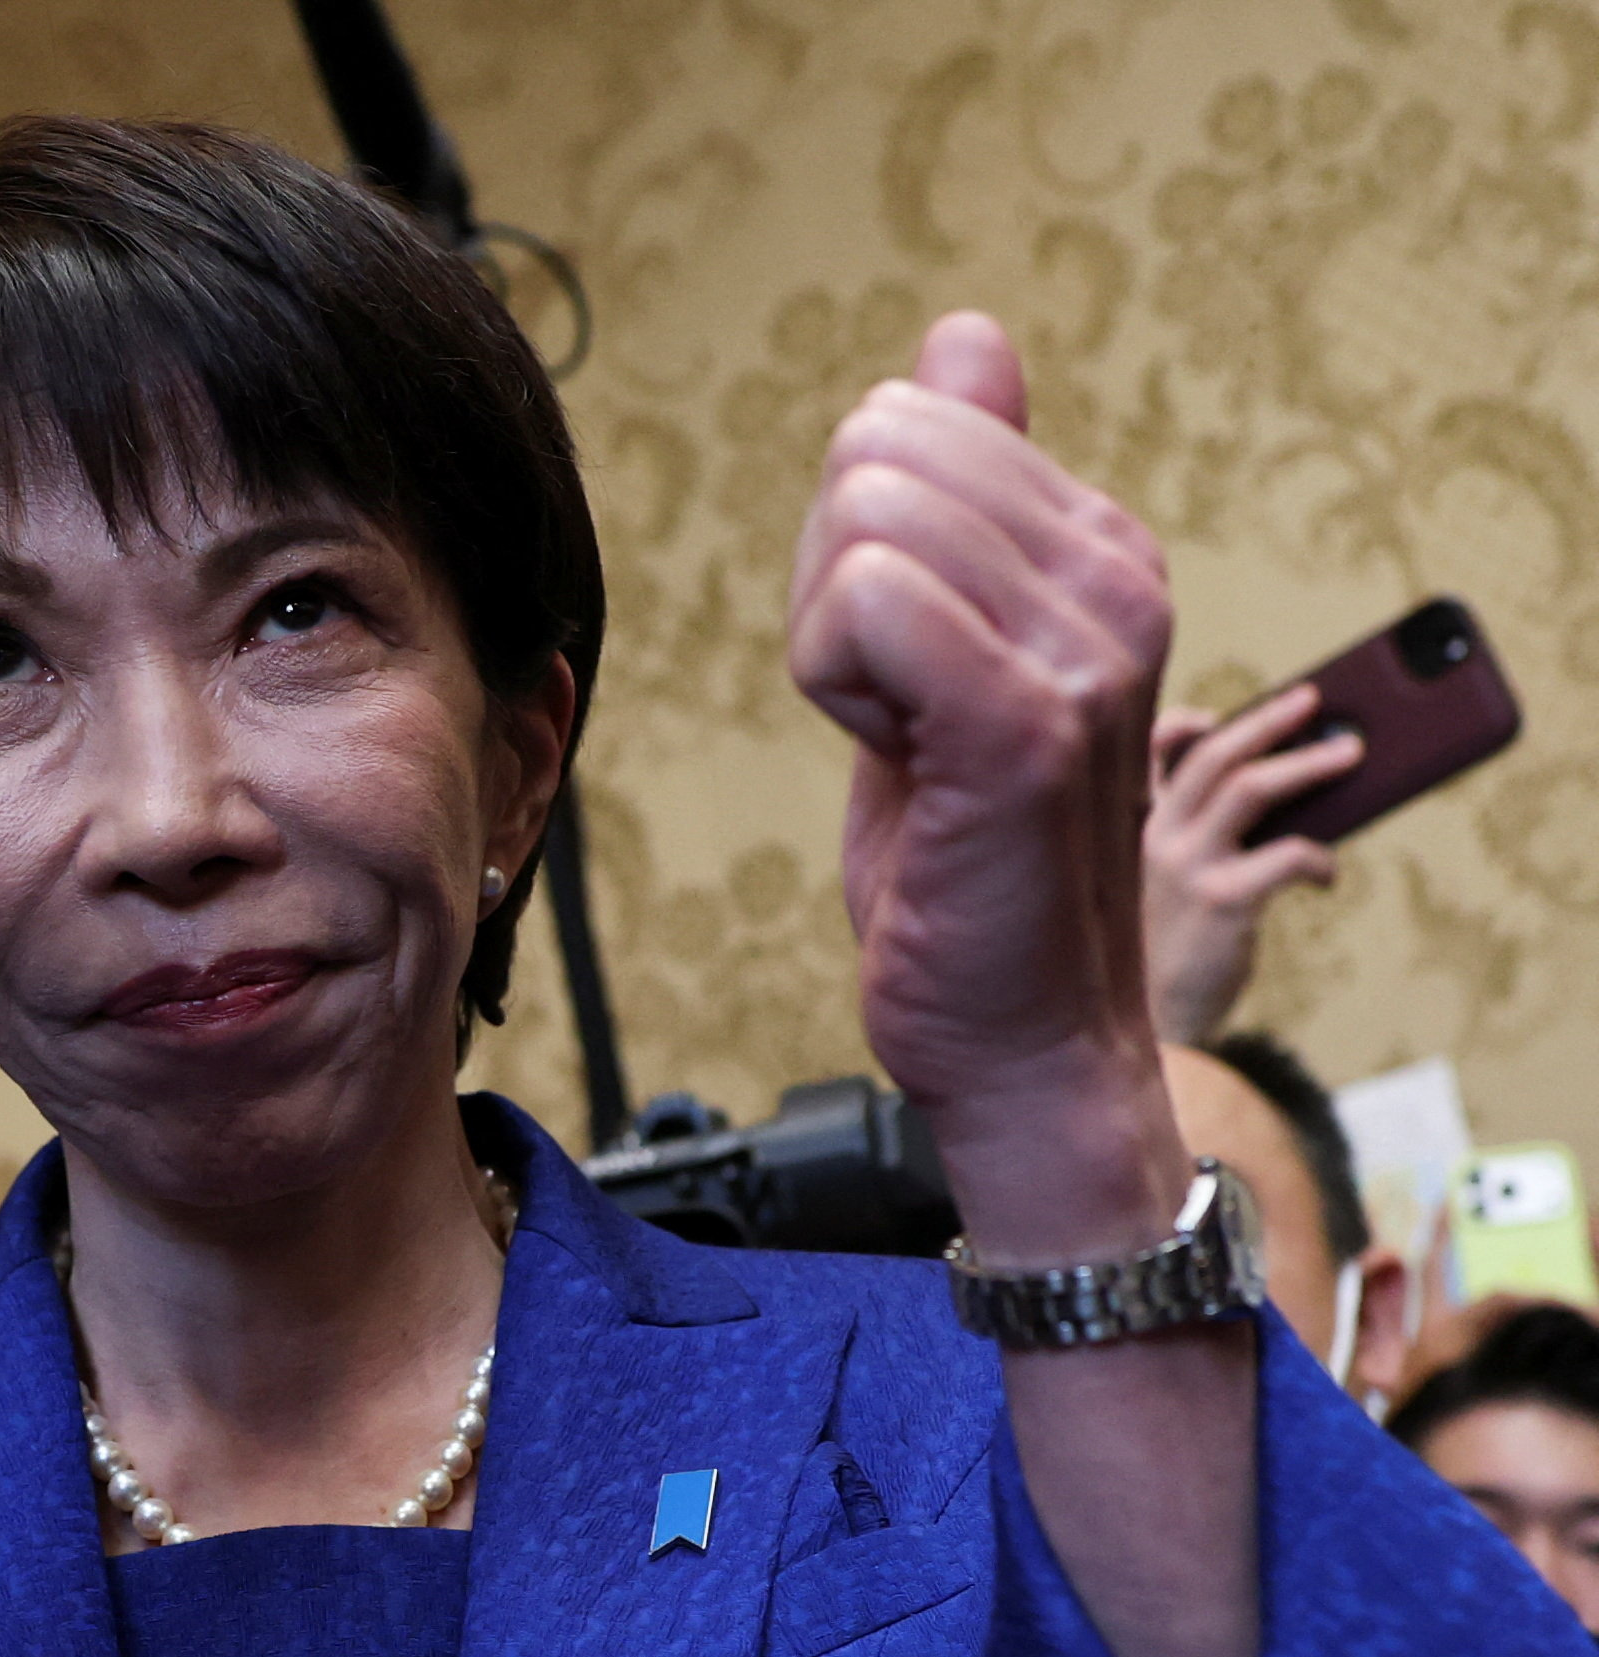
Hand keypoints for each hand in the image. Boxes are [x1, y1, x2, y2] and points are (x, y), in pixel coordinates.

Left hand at [790, 311, 1187, 1257]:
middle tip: (891, 706)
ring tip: (904, 739)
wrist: (1018, 1032)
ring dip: (831, 644)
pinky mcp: (1026, 719)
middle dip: (829, 582)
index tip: (904, 668)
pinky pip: (863, 602)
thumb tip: (962, 334)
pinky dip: (832, 680)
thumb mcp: (953, 647)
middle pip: (870, 456)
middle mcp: (1116, 575)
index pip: (899, 424)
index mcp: (1101, 545)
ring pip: (859, 524)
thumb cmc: (965, 859)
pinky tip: (893, 757)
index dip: (849, 552)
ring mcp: (1086, 644)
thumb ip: (964, 488)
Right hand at [1142, 688, 1358, 1043]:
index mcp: (1136, 829)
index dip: (1183, 724)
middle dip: (1268, 720)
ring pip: (1251, 788)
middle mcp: (1154, 838)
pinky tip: (1329, 876)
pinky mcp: (1221, 902)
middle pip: (1213, 755)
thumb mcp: (1171, 886)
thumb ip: (1206, 840)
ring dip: (1308, 763)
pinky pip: (1286, 856)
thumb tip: (1294, 795)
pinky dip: (1318, 858)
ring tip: (1353, 753)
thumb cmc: (1174, 950)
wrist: (1154, 1023)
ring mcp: (1184, 867)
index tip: (1220, 715)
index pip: (1149, 754)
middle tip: (1315, 700)